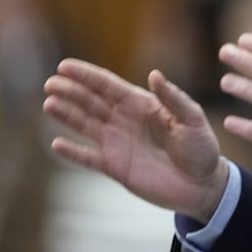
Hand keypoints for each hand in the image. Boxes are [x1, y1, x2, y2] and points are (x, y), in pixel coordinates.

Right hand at [43, 58, 228, 221]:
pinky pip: (88, 158)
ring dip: (66, 115)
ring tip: (48, 104)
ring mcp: (117, 143)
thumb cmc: (201, 148)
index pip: (108, 86)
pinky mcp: (115, 167)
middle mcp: (124, 120)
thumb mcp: (193, 119)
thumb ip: (173, 98)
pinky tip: (56, 143)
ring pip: (85, 125)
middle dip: (70, 92)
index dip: (86, 75)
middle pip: (91, 102)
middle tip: (50, 83)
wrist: (202, 185)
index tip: (65, 66)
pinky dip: (73, 152)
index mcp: (141, 104)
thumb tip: (154, 75)